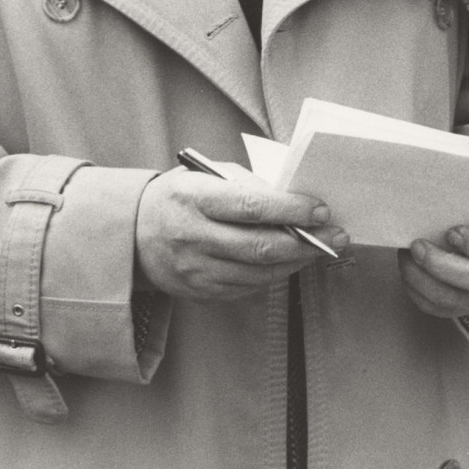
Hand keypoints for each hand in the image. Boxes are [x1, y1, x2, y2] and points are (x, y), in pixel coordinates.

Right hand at [135, 166, 348, 300]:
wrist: (132, 236)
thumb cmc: (178, 197)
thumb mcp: (202, 176)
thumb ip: (243, 184)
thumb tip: (290, 198)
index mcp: (194, 198)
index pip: (250, 206)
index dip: (291, 209)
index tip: (320, 209)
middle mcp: (193, 237)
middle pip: (260, 247)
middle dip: (306, 241)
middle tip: (336, 235)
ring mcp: (196, 270)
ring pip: (260, 273)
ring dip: (297, 261)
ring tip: (322, 248)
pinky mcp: (201, 292)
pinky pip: (249, 287)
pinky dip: (276, 274)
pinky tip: (292, 261)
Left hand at [397, 197, 468, 318]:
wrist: (467, 218)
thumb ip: (466, 185)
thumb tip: (436, 171)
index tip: (452, 232)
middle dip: (445, 266)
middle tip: (417, 245)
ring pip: (459, 300)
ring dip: (427, 281)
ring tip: (407, 256)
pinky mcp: (461, 304)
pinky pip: (440, 309)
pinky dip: (418, 292)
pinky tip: (407, 269)